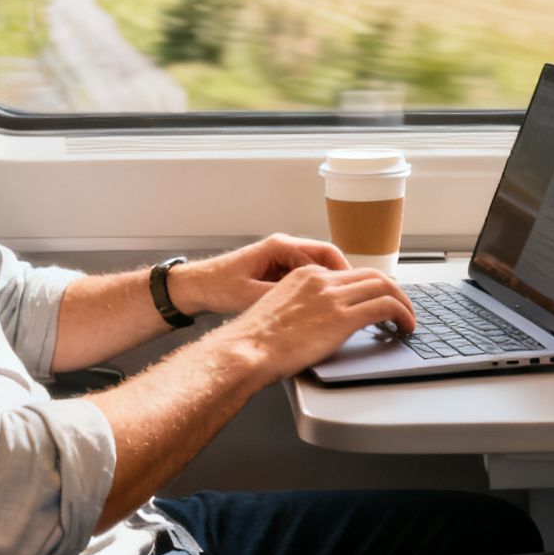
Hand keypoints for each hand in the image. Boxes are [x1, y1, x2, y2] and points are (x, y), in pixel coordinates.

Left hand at [171, 234, 349, 316]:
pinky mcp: (277, 268)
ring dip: (331, 283)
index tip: (356, 291)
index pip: (325, 254)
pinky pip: (306, 274)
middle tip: (357, 297)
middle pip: (326, 257)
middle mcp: (284, 246)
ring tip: (342, 303)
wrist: (196, 285)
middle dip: (343, 277)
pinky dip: (317, 287)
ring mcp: (281, 256)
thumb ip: (284, 297)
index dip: (344, 274)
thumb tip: (311, 307)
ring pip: (318, 266)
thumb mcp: (253, 295)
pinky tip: (320, 305)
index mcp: (280, 246)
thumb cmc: (219, 286)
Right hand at [199, 266, 415, 381]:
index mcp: (305, 275)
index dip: (371, 287)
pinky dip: (403, 315)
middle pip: (373, 275)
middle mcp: (322, 280)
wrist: (245, 351)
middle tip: (403, 309)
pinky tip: (405, 327)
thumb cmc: (255, 342)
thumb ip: (305, 308)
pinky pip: (385, 307)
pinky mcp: (341, 318)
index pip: (350, 273)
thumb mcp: (281, 310)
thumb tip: (321, 322)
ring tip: (408, 320)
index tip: (379, 300)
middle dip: (394, 291)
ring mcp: (332, 297)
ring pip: (384, 287)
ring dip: (403, 304)